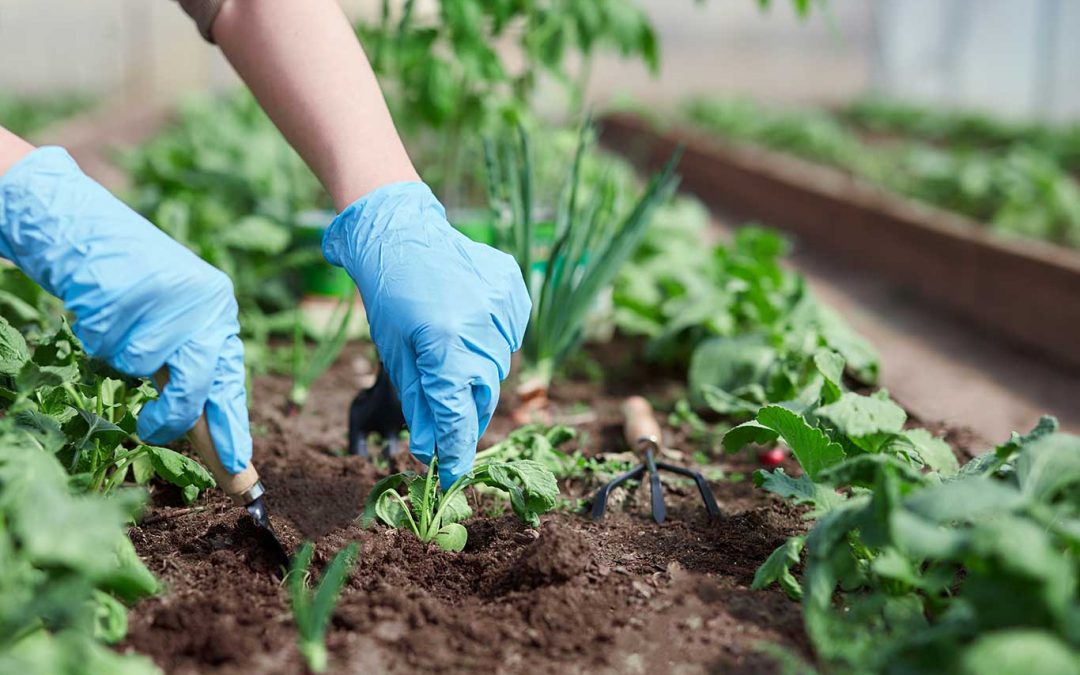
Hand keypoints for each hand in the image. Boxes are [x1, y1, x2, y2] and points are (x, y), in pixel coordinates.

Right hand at [0, 147, 251, 471]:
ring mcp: (172, 295)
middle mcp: (208, 302)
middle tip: (150, 431)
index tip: (239, 471)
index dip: (231, 429)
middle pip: (198, 382)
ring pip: (144, 363)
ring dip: (121, 357)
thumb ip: (190, 371)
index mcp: (221, 313)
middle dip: (172, 415)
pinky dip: (98, 335)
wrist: (86, 231)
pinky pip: (110, 343)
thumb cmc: (131, 288)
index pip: (230, 381)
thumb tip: (205, 435)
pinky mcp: (134, 288)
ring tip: (118, 323)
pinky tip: (101, 306)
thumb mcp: (172, 326)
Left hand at [323, 182, 529, 486]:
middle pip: (484, 394)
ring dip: (478, 371)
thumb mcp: (396, 355)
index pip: (458, 414)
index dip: (456, 450)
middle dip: (466, 411)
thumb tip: (432, 449)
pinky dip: (492, 340)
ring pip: (499, 365)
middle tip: (450, 417)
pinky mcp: (513, 289)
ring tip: (452, 348)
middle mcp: (479, 325)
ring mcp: (501, 305)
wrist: (400, 233)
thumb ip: (420, 403)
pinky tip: (469, 322)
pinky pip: (510, 334)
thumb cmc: (389, 297)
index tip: (452, 474)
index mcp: (443, 343)